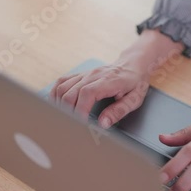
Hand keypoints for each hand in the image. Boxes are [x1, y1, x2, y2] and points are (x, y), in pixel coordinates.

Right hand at [49, 30, 183, 127]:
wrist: (133, 64)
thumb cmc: (135, 82)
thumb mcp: (135, 99)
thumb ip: (119, 111)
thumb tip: (103, 123)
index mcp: (108, 81)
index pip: (87, 94)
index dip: (80, 110)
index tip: (80, 124)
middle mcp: (93, 75)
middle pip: (71, 92)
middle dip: (67, 111)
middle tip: (71, 126)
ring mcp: (85, 73)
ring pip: (62, 87)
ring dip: (59, 104)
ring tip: (63, 118)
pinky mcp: (80, 74)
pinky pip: (62, 82)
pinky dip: (56, 94)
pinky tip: (57, 105)